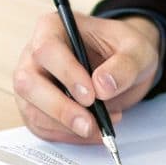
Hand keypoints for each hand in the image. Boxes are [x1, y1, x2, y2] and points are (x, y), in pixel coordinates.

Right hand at [13, 12, 160, 142]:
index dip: (66, 74)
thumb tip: (103, 86)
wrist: (123, 67)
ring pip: (32, 110)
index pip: (47, 49)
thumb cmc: (124, 50)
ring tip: (101, 126)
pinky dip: (68, 136)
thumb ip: (124, 65)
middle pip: (29, 83)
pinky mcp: (36, 108)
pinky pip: (42, 128)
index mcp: (53, 28)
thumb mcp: (137, 50)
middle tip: (90, 124)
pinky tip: (93, 131)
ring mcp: (32, 84)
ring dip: (66, 126)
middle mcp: (34, 55)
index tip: (91, 95)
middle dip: (59, 108)